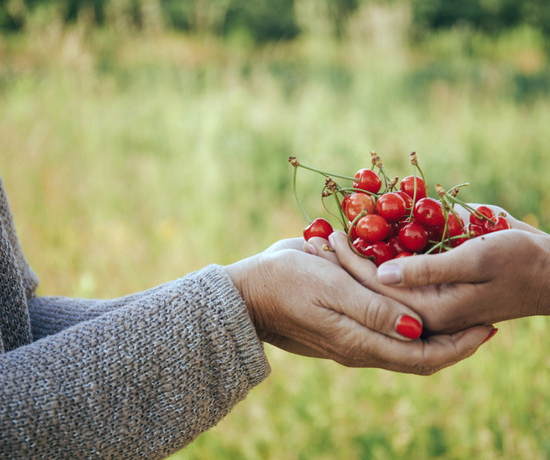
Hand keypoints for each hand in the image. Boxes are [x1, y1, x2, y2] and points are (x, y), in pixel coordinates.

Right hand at [225, 238, 493, 374]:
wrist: (248, 293)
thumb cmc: (287, 284)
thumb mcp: (331, 290)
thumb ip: (374, 311)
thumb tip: (419, 330)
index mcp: (360, 344)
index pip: (424, 358)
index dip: (460, 347)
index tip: (487, 327)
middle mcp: (361, 347)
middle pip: (420, 354)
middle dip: (455, 339)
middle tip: (482, 315)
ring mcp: (352, 337)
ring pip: (405, 340)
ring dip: (434, 326)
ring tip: (456, 303)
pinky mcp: (344, 323)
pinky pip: (386, 325)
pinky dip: (408, 315)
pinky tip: (416, 296)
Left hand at [309, 211, 549, 333]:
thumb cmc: (518, 260)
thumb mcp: (475, 261)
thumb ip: (428, 272)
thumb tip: (381, 274)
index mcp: (430, 310)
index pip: (375, 287)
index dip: (348, 261)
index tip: (325, 236)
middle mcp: (422, 311)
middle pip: (369, 287)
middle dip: (340, 264)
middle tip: (311, 240)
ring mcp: (426, 303)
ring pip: (377, 284)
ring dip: (350, 263)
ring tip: (322, 241)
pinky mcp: (432, 291)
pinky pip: (394, 277)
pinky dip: (372, 259)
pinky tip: (351, 243)